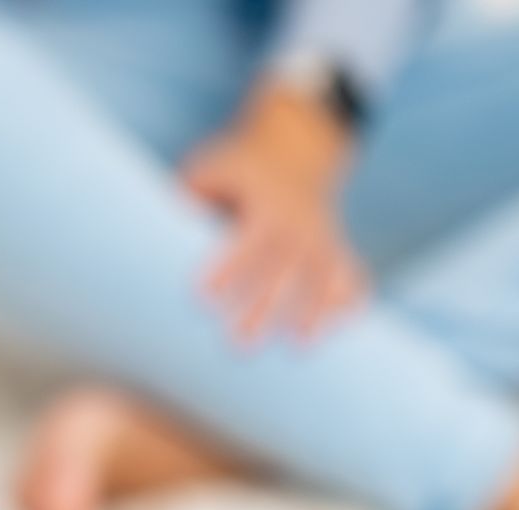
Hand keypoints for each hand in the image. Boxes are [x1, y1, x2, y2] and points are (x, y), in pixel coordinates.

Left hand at [181, 83, 366, 344]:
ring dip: (311, 313)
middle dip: (264, 306)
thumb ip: (190, 194)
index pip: (246, 242)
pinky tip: (339, 334)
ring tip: (299, 349)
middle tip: (240, 343)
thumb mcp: (211, 169)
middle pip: (282, 269)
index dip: (227, 268)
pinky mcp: (335, 248)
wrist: (296, 151)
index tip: (202, 299)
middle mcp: (299, 223)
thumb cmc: (238, 170)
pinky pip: (350, 275)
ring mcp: (323, 237)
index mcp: (266, 205)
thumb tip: (168, 220)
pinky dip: (347, 303)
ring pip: (319, 278)